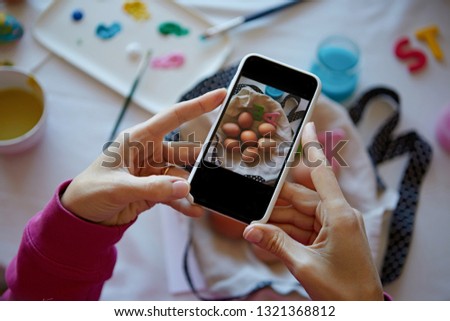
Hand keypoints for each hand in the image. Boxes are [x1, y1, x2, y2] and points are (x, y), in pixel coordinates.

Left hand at [61, 89, 226, 225]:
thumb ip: (153, 188)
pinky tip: (195, 211)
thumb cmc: (91, 191)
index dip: (198, 106)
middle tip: (222, 166)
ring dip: (192, 188)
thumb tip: (186, 188)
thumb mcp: (119, 187)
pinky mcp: (154, 190)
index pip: (173, 117)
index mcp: (139, 139)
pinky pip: (175, 194)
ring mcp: (153, 172)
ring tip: (204, 198)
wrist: (81, 216)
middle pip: (184, 151)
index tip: (221, 96)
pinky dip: (184, 202)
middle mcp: (149, 152)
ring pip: (182, 176)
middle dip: (202, 159)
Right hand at [243, 122, 383, 299]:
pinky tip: (267, 232)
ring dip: (277, 218)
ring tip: (254, 220)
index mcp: (339, 215)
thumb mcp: (304, 265)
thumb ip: (275, 244)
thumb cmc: (342, 291)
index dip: (313, 148)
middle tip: (250, 196)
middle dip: (274, 200)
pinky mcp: (329, 237)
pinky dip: (285, 230)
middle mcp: (338, 215)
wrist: (361, 311)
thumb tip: (248, 230)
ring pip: (298, 213)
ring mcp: (334, 226)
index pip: (322, 173)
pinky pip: (302, 227)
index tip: (308, 125)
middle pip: (300, 197)